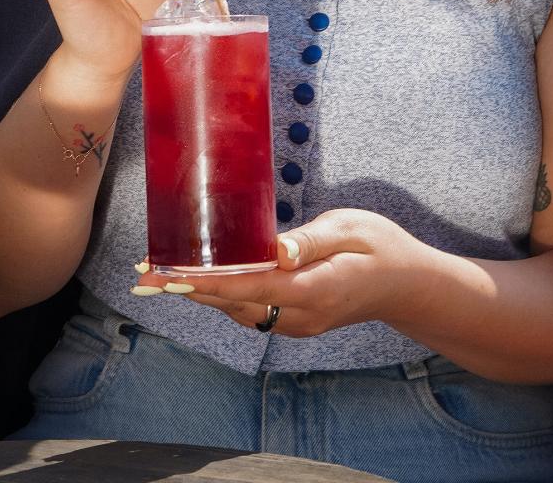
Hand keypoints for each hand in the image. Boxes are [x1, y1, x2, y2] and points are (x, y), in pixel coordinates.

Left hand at [135, 209, 425, 336]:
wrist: (408, 285)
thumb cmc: (381, 247)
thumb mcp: (351, 229)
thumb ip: (310, 240)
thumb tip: (274, 250)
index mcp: (315, 289)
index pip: (249, 288)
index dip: (205, 282)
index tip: (169, 277)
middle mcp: (302, 315)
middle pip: (234, 305)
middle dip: (189, 289)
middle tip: (145, 275)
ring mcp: (299, 323)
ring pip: (239, 311)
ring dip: (201, 294)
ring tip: (162, 274)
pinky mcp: (297, 320)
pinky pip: (252, 311)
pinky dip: (223, 296)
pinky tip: (204, 280)